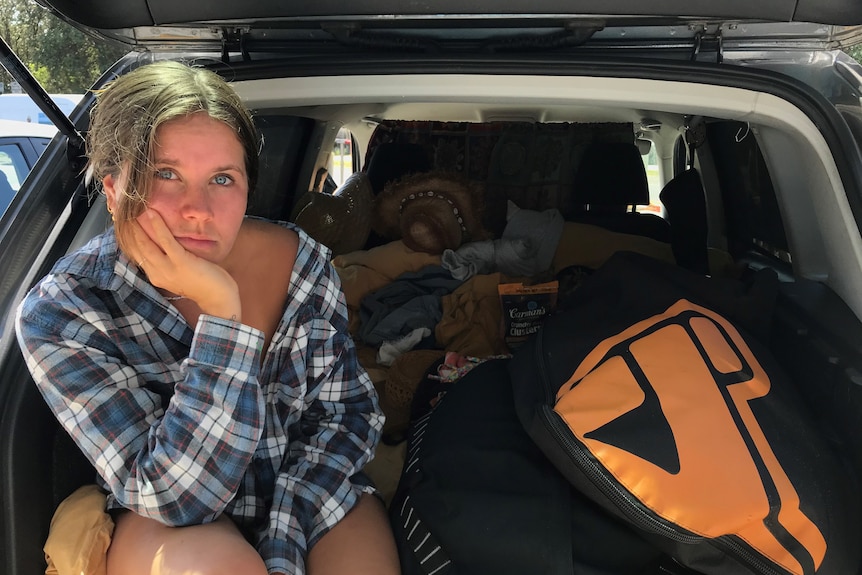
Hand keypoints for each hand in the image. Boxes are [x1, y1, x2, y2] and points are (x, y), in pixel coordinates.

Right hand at [126, 209, 241, 320]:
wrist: (218, 299)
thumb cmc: (202, 283)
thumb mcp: (178, 273)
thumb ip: (167, 261)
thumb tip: (161, 241)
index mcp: (155, 275)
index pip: (135, 253)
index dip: (127, 236)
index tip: (122, 220)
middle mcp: (156, 273)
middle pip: (136, 247)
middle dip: (128, 227)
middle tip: (122, 209)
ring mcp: (168, 269)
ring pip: (146, 243)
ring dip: (138, 224)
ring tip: (133, 208)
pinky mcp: (181, 262)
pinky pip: (166, 241)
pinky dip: (157, 226)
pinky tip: (151, 213)